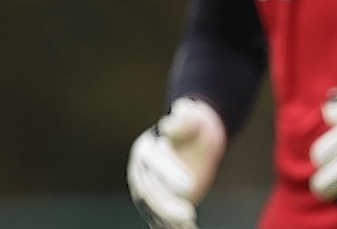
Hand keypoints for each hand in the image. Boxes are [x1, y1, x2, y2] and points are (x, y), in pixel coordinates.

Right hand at [126, 97, 226, 228]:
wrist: (196, 138)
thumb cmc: (195, 127)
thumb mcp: (193, 119)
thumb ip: (185, 119)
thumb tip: (175, 118)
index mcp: (146, 149)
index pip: (153, 165)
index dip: (169, 175)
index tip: (190, 185)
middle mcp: (141, 172)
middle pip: (150, 191)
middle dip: (167, 204)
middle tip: (188, 214)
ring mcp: (146, 190)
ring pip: (153, 208)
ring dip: (167, 218)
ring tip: (187, 222)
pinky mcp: (156, 203)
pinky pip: (160, 218)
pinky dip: (172, 226)